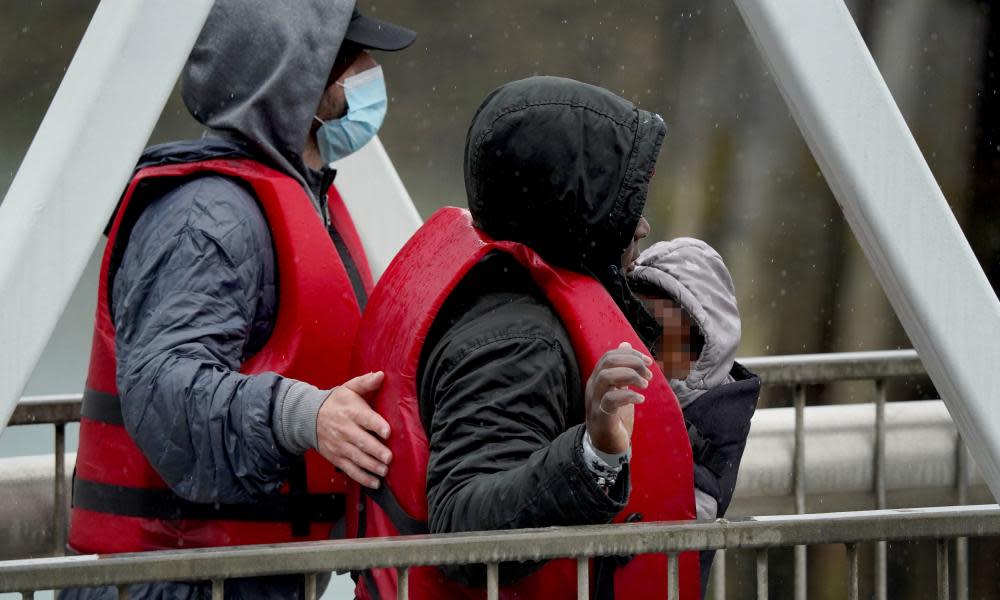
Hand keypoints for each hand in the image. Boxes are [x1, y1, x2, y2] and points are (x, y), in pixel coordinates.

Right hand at [315, 371, 391, 488]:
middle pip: (362, 441)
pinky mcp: (337, 458)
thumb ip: (365, 383)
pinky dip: (362, 478)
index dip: (377, 425)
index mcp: (351, 412)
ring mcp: (340, 446)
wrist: (309, 418)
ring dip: (371, 466)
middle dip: (375, 451)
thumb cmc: (336, 403)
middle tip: (388, 457)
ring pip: (357, 458)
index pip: (365, 419)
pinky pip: (350, 470)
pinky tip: (375, 483)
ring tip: (384, 470)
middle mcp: (345, 430)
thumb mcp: (349, 389)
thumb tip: (380, 375)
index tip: (387, 432)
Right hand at [584, 342, 652, 454]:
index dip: (630, 354)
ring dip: (630, 376)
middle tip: (648, 374)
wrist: (606, 445)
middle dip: (632, 362)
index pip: (610, 355)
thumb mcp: (620, 388)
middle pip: (608, 361)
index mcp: (598, 379)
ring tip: (645, 385)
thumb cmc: (614, 416)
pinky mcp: (601, 417)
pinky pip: (610, 400)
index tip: (649, 362)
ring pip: (606, 377)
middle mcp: (593, 387)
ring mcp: (595, 401)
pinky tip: (640, 399)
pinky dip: (628, 396)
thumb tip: (625, 343)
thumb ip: (622, 368)